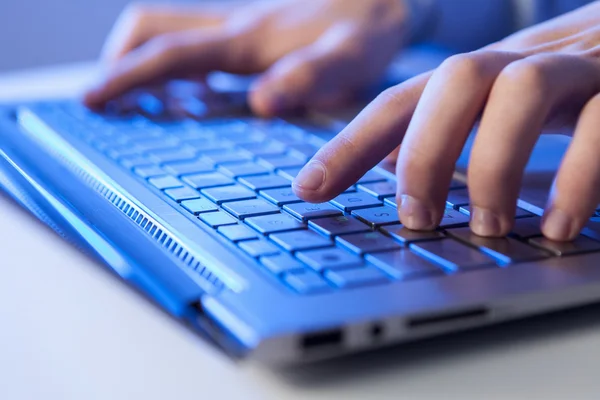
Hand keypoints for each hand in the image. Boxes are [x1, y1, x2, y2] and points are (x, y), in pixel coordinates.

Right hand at [84, 0, 406, 115]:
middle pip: (155, 33)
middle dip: (120, 67)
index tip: (93, 99)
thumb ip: (307, 78)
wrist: (382, 2)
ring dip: (142, 61)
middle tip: (101, 103)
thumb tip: (260, 101)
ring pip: (169, 30)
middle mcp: (236, 28)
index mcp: (250, 41)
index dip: (127, 76)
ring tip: (137, 100)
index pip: (171, 54)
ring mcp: (239, 26)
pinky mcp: (250, 30)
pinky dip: (174, 63)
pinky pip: (195, 38)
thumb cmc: (366, 34)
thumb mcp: (347, 60)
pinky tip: (187, 90)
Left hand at [292, 2, 599, 241]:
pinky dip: (577, 181)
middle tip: (417, 218)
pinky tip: (557, 226)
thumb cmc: (569, 83)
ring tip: (487, 226)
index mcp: (480, 75)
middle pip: (454, 82)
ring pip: (521, 92)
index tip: (307, 190)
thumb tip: (388, 161)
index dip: (349, 143)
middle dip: (425, 153)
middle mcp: (520, 61)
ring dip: (494, 166)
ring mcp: (577, 65)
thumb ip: (446, 128)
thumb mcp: (498, 106)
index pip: (402, 100)